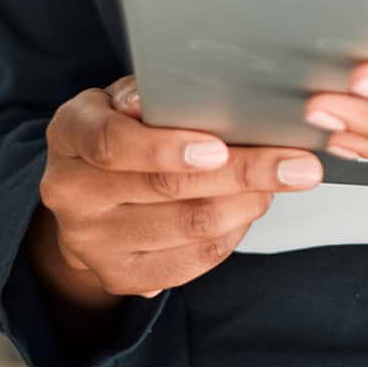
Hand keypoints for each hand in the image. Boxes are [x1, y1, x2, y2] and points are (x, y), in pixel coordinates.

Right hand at [32, 72, 325, 300]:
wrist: (82, 195)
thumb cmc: (117, 127)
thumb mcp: (121, 97)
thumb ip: (152, 94)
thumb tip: (191, 89)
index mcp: (69, 135)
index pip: (112, 144)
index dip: (166, 147)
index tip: (219, 146)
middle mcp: (72, 194)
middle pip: (165, 189)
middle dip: (241, 173)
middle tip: (297, 163)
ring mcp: (93, 243)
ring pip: (187, 228)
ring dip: (247, 203)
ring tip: (284, 179)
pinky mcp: (121, 277)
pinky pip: (191, 261)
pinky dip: (233, 233)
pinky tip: (253, 207)